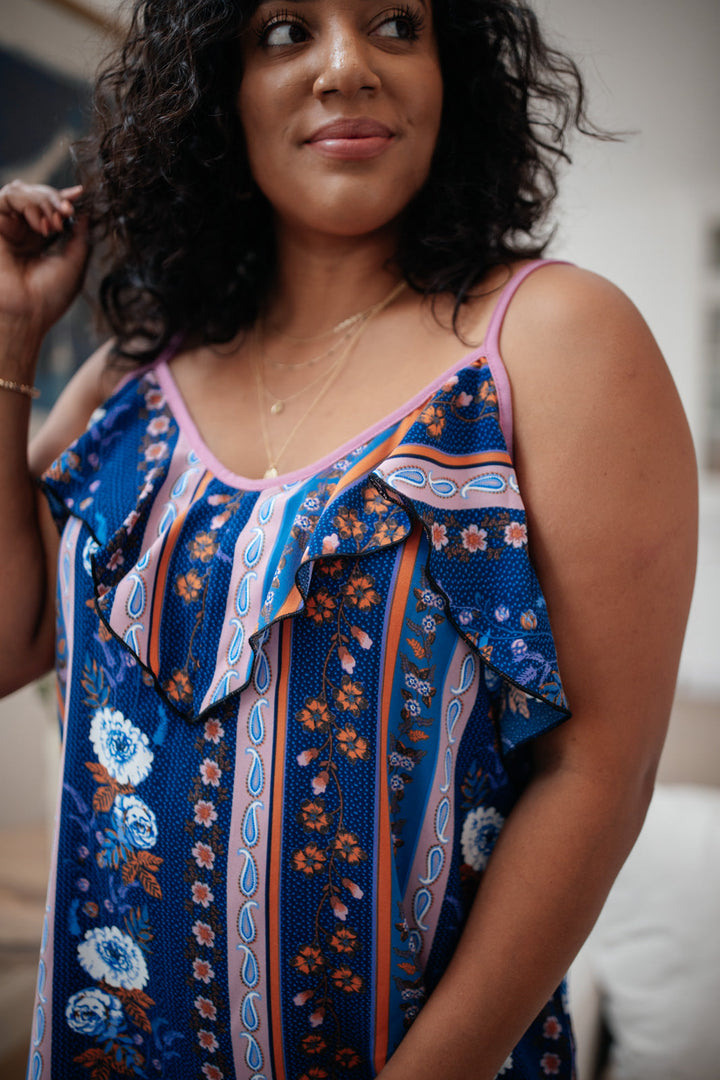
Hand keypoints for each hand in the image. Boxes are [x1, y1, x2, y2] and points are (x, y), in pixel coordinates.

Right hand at [0, 180, 88, 351]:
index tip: (80, 194)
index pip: (50, 208)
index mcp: (39, 240)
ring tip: (55, 223)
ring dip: (43, 200)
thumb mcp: (75, 264)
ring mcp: (7, 228)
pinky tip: (41, 226)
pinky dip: (29, 204)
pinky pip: (8, 196)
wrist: (26, 313)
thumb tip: (86, 213)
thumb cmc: (50, 297)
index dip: (64, 198)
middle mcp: (22, 231)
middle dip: (55, 198)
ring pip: (22, 191)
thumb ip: (80, 236)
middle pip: (37, 195)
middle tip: (67, 212)